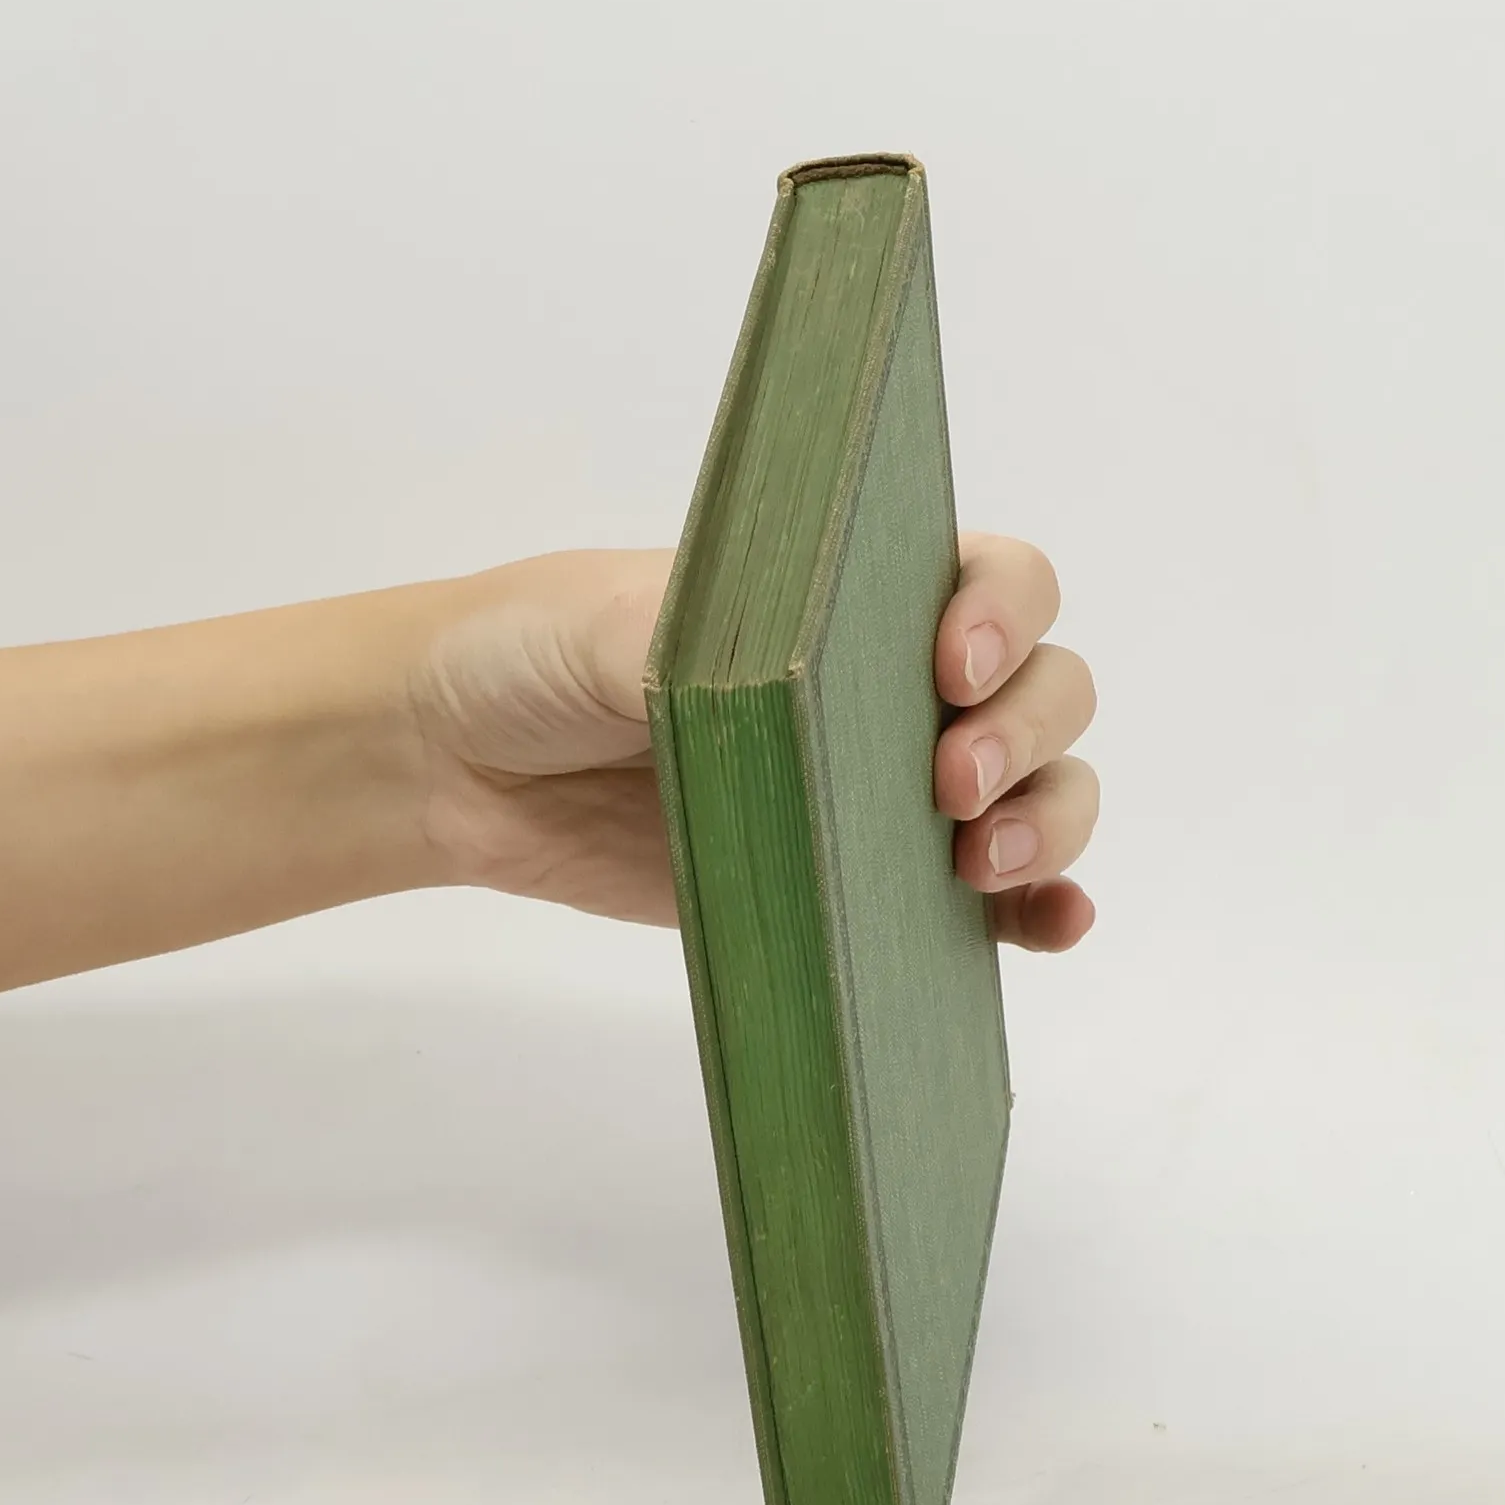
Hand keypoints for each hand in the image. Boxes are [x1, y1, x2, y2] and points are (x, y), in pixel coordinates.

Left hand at [408, 534, 1097, 949]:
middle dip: (1026, 736)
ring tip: (980, 868)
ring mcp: (883, 788)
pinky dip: (1039, 908)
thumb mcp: (611, 620)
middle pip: (1045, 690)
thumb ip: (712, 646)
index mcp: (851, 588)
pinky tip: (1049, 925)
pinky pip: (988, 900)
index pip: (998, 579)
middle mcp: (892, 682)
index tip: (951, 669)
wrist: (455, 761)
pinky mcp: (861, 885)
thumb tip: (799, 697)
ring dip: (1047, 825)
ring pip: (1039, 791)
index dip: (1007, 616)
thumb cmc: (530, 652)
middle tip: (949, 789)